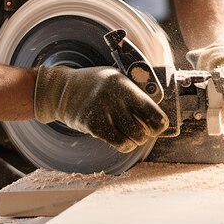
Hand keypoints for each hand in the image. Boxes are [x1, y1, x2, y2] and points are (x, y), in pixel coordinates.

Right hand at [34, 65, 168, 152]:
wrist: (64, 91)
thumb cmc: (96, 85)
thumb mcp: (116, 79)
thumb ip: (134, 92)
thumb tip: (157, 113)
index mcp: (124, 84)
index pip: (152, 110)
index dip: (159, 122)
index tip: (158, 125)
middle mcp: (115, 98)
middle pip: (144, 129)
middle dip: (146, 133)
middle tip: (143, 130)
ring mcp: (103, 112)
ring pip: (134, 138)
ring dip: (135, 140)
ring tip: (131, 133)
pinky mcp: (93, 126)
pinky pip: (119, 143)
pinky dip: (125, 145)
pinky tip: (122, 138)